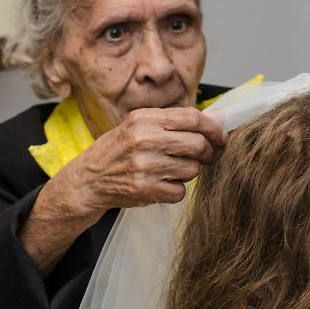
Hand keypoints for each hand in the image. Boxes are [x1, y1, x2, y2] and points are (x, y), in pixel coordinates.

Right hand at [53, 105, 226, 218]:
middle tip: (205, 157)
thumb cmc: (118, 151)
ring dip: (190, 172)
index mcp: (144, 119)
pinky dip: (176, 190)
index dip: (213, 128)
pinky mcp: (145, 190)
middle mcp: (144, 140)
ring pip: (192, 169)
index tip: (221, 136)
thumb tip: (218, 117)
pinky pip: (180, 191)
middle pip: (197, 145)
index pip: (192, 118)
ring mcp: (144, 166)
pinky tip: (162, 184)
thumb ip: (175, 122)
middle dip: (207, 153)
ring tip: (173, 169)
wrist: (88, 180)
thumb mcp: (139, 126)